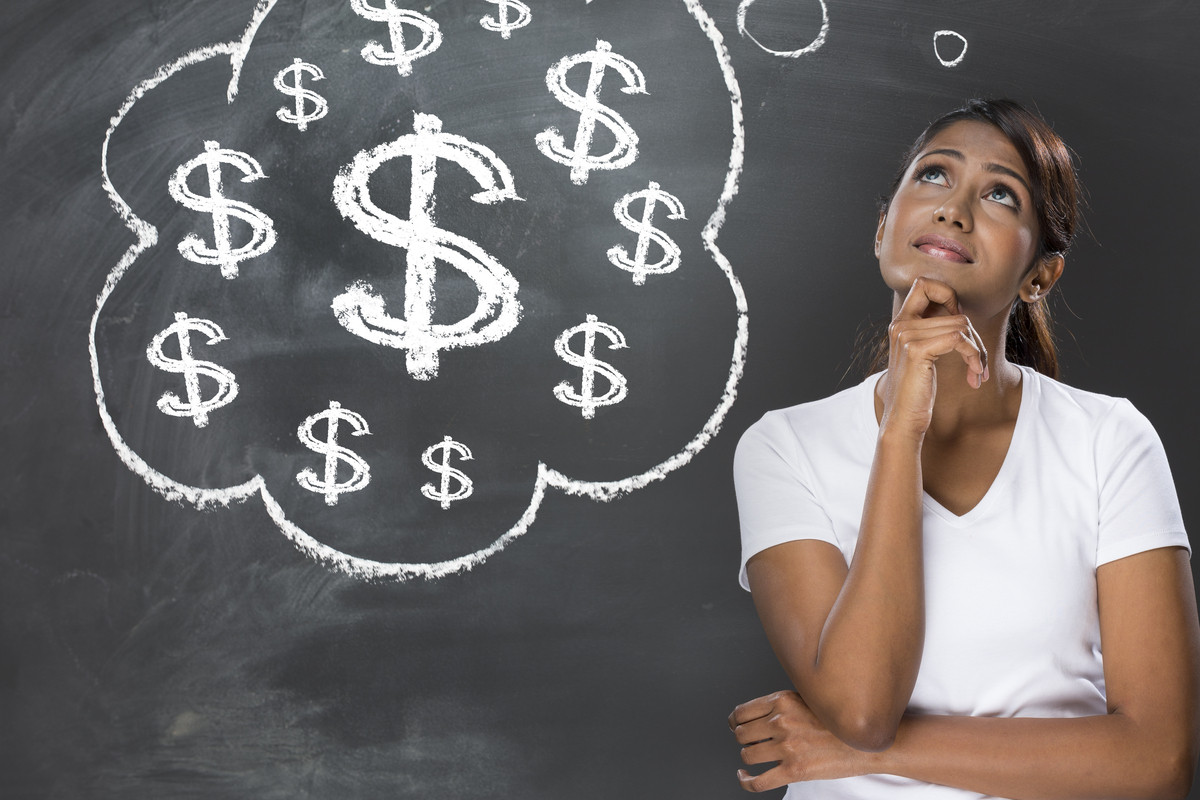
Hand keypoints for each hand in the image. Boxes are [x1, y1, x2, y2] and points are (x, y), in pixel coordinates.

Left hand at [728, 690, 875, 790]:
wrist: (867, 742)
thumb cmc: (838, 721)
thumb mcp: (807, 699)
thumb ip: (782, 704)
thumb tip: (756, 714)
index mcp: (783, 701)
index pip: (741, 712)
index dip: (735, 722)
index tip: (736, 726)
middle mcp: (782, 722)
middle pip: (741, 734)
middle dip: (743, 740)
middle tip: (752, 742)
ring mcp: (787, 747)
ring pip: (747, 755)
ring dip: (748, 758)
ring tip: (755, 757)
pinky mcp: (794, 771)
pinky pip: (757, 782)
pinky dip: (745, 781)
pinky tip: (744, 777)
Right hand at [881, 276, 987, 438]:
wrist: (903, 420)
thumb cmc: (916, 391)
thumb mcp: (923, 354)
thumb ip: (933, 330)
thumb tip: (959, 311)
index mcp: (900, 322)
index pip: (924, 284)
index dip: (948, 296)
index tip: (957, 326)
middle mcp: (900, 325)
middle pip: (956, 312)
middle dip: (976, 338)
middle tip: (978, 362)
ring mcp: (906, 335)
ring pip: (962, 326)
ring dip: (979, 352)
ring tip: (976, 373)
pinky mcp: (916, 350)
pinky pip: (960, 340)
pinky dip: (975, 357)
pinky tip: (974, 376)